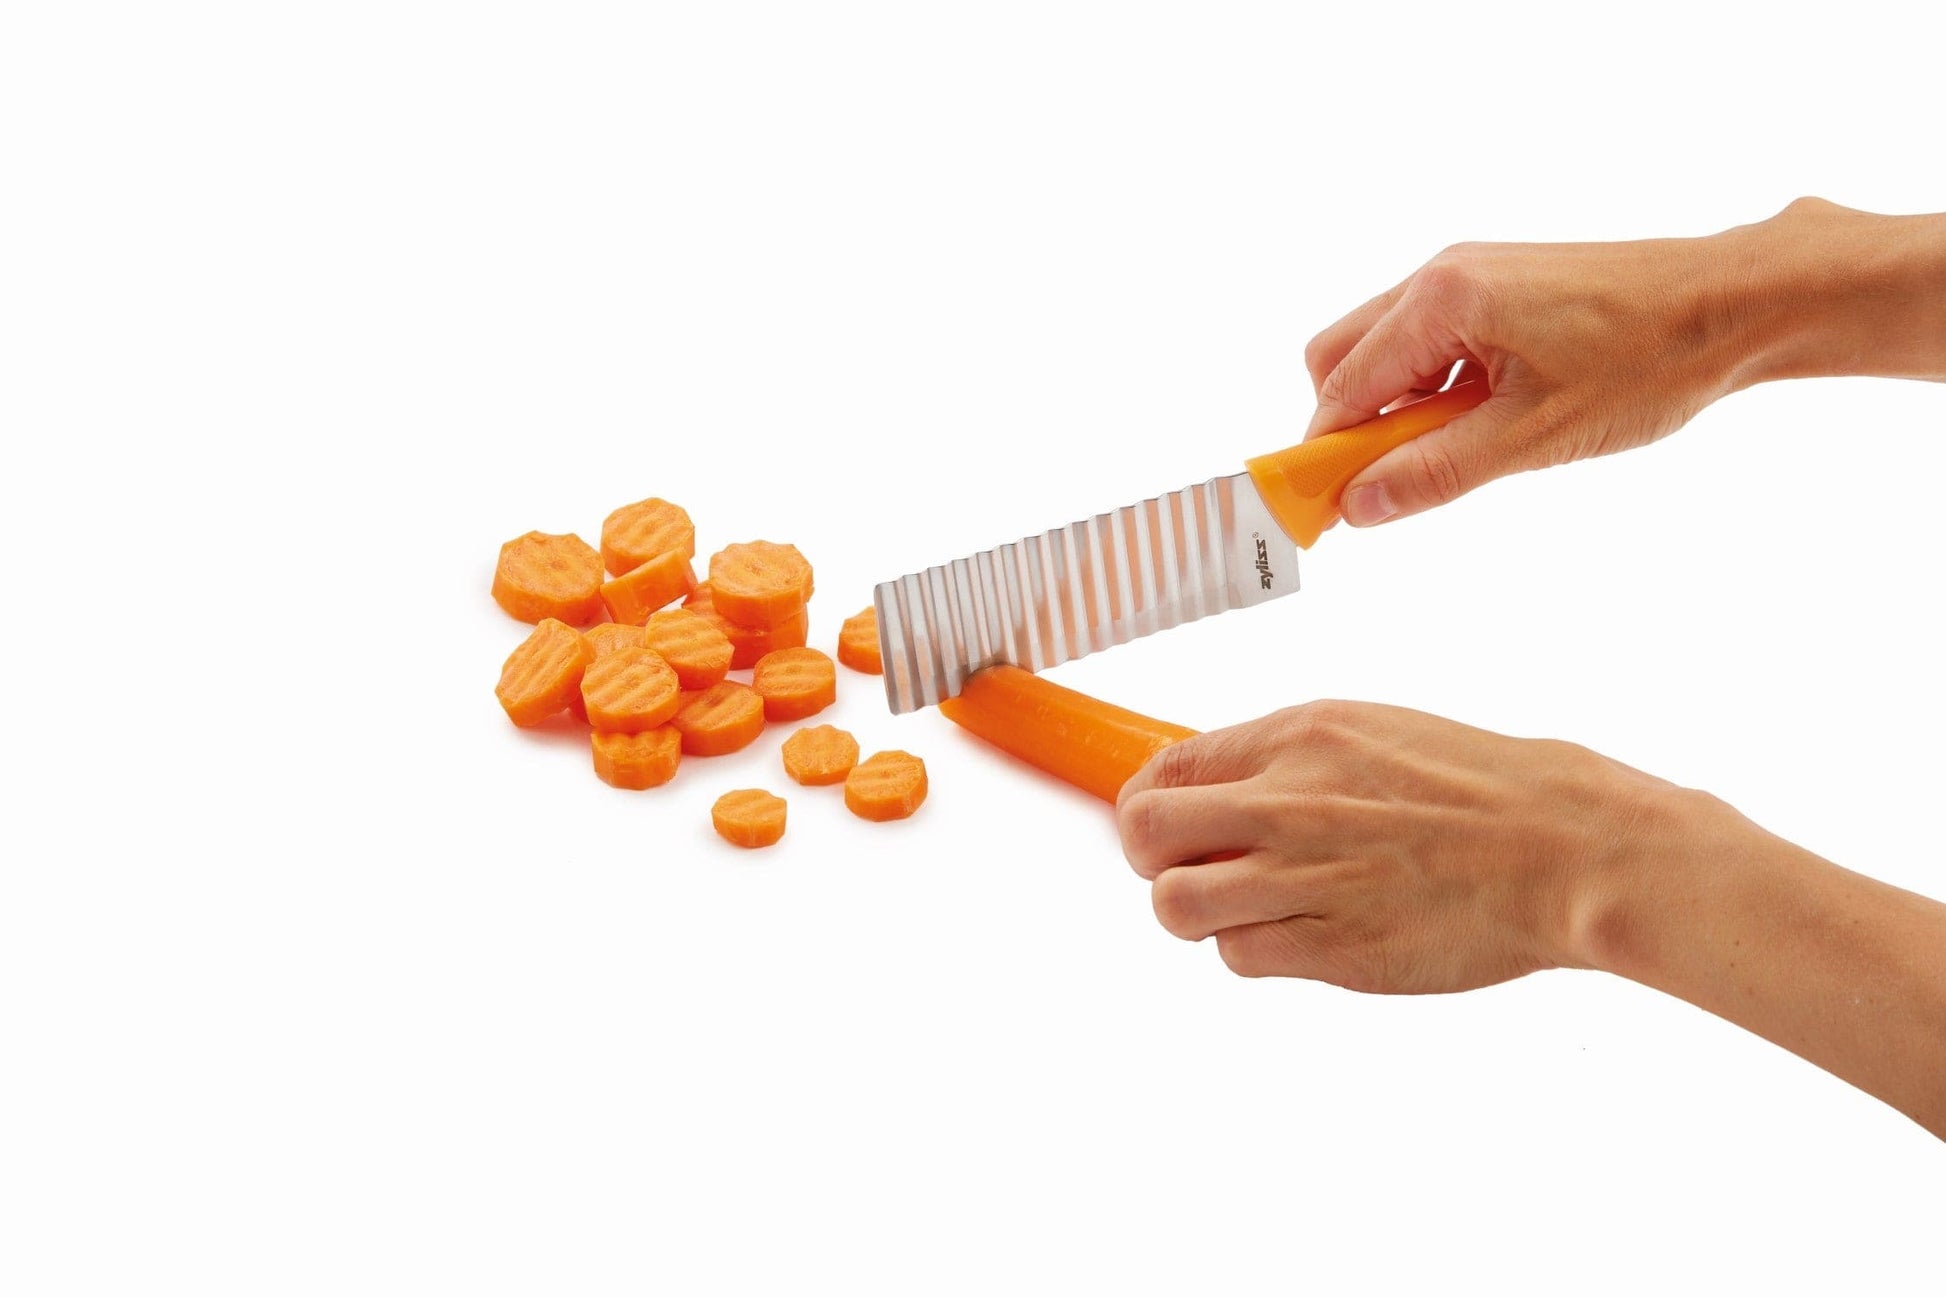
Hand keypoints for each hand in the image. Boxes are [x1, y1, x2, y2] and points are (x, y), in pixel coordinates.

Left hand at [1116, 700, 1678, 992]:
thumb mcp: (1370, 732)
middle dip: (1149, 858)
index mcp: (1300, 738)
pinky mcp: (1335, 948)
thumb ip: (1284, 760)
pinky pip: (1240, 958)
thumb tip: (1209, 790)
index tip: (1164, 825)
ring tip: (1242, 910)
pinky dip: (1253, 951)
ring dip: (1195, 914)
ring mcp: (1309, 877)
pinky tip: (1298, 934)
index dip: (1148, 804)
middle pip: (1144, 835)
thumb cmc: (1477, 789)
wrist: (1564, 847)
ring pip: (1176, 907)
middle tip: (1186, 870)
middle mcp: (1291, 802)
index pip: (1166, 768)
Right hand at [1301, 199, 1865, 527]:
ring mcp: (1470, 273)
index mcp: (1443, 302)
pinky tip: (1487, 415)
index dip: (1324, 452)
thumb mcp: (1532, 437)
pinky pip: (1429, 338)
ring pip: (1385, 349)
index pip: (1344, 387)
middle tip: (1390, 480)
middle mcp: (1443, 275)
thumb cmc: (1646, 360)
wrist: (1732, 304)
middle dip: (1352, 425)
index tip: (1319, 506)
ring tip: (1461, 447)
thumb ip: (1435, 472)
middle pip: (1342, 356)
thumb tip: (1360, 505)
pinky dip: (1434, 386)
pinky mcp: (1497, 283)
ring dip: (1398, 407)